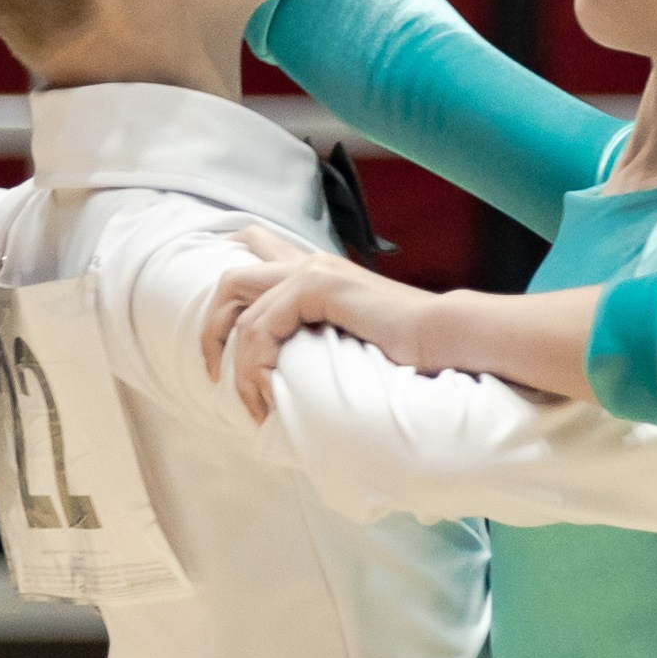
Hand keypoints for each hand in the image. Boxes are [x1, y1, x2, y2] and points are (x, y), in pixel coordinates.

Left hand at [202, 247, 442, 422]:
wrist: (443, 341)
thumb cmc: (406, 355)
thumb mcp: (347, 346)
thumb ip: (318, 344)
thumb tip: (290, 378)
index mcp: (318, 274)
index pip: (256, 254)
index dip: (227, 294)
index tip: (217, 348)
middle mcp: (309, 265)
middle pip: (231, 280)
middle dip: (212, 329)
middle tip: (213, 375)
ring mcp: (312, 270)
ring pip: (239, 308)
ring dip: (238, 363)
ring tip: (255, 403)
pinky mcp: (317, 286)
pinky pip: (261, 325)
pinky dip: (255, 364)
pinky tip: (270, 392)